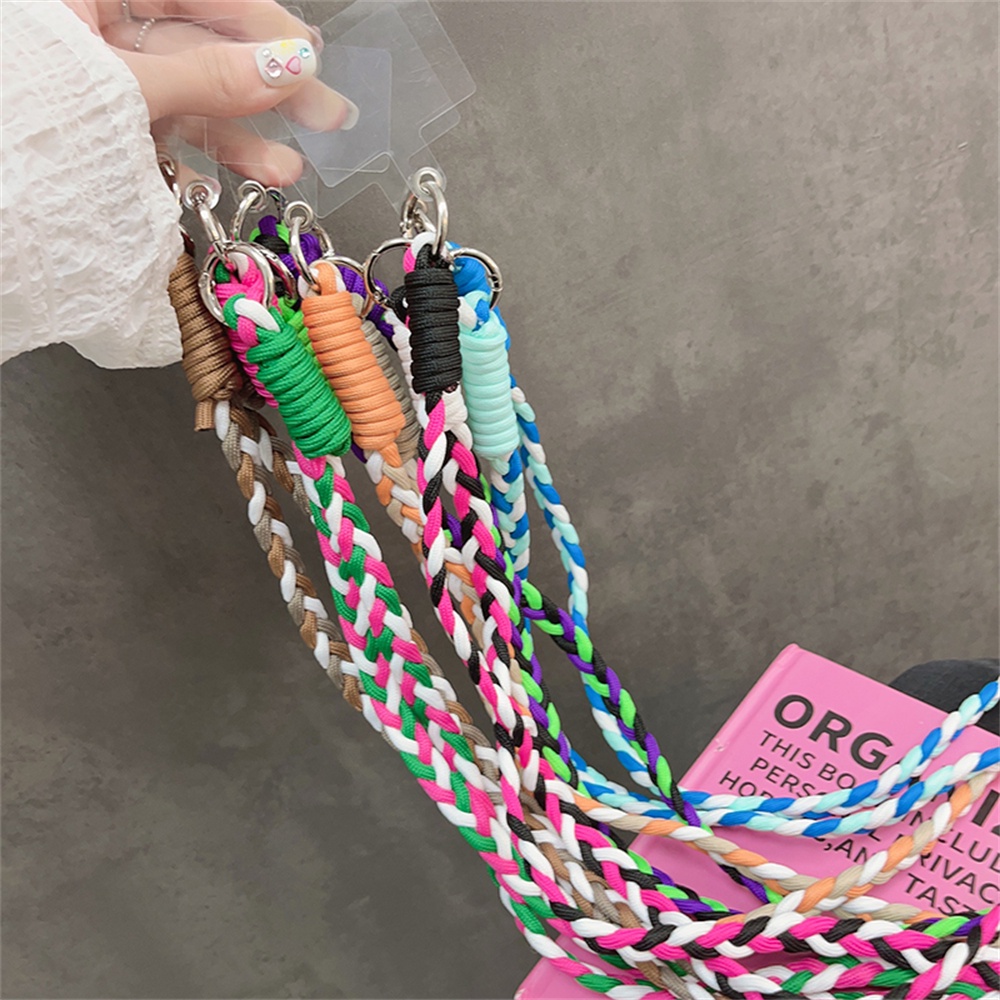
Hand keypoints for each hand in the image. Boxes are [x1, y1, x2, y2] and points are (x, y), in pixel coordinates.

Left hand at [62, 0, 355, 185]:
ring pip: (193, 95)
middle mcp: (97, 24)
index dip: (260, 21)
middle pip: (203, 42)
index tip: (309, 57)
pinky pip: (171, 129)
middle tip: (328, 111)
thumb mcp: (122, 89)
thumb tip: (288, 64)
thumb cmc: (18, 120)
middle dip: (269, 83)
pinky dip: (211, 154)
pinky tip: (252, 172)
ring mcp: (104, 77)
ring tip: (290, 166)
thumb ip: (209, 77)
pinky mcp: (109, 124)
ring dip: (247, 133)